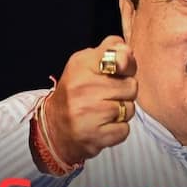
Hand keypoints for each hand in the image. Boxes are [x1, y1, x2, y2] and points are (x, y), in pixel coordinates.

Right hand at [43, 35, 137, 164]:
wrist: (54, 127)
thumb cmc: (77, 92)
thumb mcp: (87, 63)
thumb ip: (110, 51)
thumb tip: (127, 50)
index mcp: (82, 65)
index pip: (121, 58)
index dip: (127, 66)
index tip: (119, 71)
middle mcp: (83, 88)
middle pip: (131, 86)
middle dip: (124, 92)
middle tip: (108, 95)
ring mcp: (88, 113)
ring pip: (129, 109)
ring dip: (122, 112)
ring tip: (104, 111)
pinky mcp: (94, 136)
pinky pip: (124, 129)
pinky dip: (118, 129)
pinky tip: (103, 125)